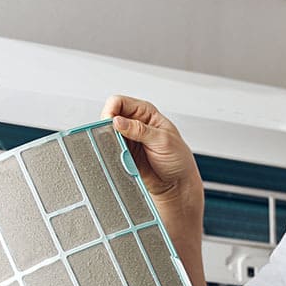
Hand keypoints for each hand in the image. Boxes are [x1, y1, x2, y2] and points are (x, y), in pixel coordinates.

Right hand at [100, 95, 203, 230]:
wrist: (177, 183)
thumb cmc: (178, 158)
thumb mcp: (163, 140)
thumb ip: (140, 130)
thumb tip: (118, 121)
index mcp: (146, 113)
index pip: (120, 102)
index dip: (112, 110)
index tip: (112, 123)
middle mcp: (135, 124)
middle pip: (109, 118)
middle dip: (108, 128)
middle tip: (114, 139)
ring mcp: (128, 140)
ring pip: (106, 135)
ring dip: (109, 143)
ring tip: (120, 151)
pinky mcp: (123, 155)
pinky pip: (108, 151)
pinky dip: (110, 155)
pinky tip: (119, 159)